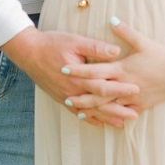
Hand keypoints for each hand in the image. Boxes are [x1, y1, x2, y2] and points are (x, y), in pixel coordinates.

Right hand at [0, 26, 138, 127]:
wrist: (28, 52)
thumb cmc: (52, 43)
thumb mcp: (75, 41)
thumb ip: (96, 47)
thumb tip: (116, 51)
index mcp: (79, 76)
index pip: (104, 86)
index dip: (120, 89)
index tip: (136, 90)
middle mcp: (73, 90)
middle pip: (99, 103)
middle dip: (117, 110)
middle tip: (135, 116)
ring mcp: (66, 96)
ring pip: (89, 111)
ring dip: (105, 117)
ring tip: (121, 123)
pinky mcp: (60, 98)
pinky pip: (76, 111)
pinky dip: (88, 118)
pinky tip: (97, 123)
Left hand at [61, 18, 164, 112]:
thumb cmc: (161, 56)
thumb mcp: (143, 41)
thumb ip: (125, 31)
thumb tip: (111, 18)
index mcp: (122, 68)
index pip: (95, 70)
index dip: (79, 70)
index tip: (64, 68)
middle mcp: (124, 85)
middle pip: (97, 92)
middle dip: (80, 94)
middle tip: (64, 95)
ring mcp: (132, 97)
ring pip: (108, 105)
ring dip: (91, 108)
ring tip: (77, 110)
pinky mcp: (139, 105)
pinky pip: (121, 112)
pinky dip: (109, 115)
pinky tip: (100, 119)